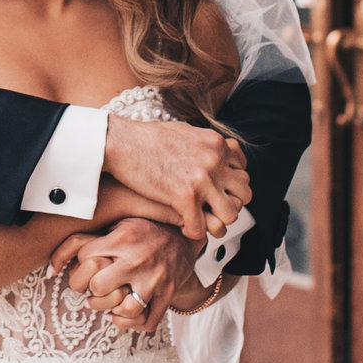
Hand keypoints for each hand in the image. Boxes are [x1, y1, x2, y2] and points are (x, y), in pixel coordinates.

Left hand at [54, 217, 194, 331]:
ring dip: (110, 310)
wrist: (185, 237)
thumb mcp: (120, 223)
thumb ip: (92, 237)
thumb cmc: (145, 231)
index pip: (85, 258)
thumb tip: (55, 266)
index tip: (85, 268)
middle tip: (92, 289)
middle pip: (99, 286)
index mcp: (123, 238)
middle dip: (91, 290)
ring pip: (124, 308)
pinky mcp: (167, 294)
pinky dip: (130, 323)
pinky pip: (146, 321)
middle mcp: (137, 259)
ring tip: (106, 306)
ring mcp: (154, 279)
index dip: (79, 266)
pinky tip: (120, 316)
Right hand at [102, 114, 250, 246]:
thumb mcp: (183, 131)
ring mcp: (201, 179)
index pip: (243, 170)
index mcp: (216, 143)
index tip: (221, 193)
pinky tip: (183, 227)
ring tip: (201, 221)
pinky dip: (193, 231)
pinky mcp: (184, 197)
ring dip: (216, 222)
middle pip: (244, 193)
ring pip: (230, 215)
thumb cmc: (144, 137)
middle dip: (230, 204)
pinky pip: (201, 228)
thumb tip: (212, 150)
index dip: (232, 185)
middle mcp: (214, 160)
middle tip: (213, 210)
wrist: (119, 141)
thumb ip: (203, 143)